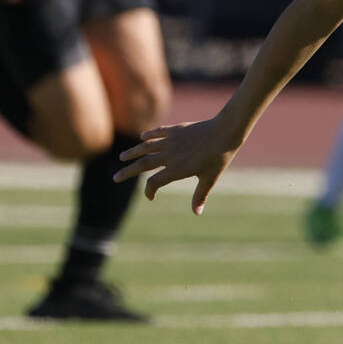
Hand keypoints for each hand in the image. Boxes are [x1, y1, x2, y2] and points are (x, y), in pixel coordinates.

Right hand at [115, 118, 239, 214]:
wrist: (225, 131)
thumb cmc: (219, 157)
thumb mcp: (210, 178)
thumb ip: (200, 195)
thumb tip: (196, 213)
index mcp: (176, 169)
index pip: (154, 183)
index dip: (149, 191)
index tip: (151, 196)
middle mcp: (169, 155)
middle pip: (143, 165)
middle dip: (128, 171)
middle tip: (115, 177)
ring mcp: (171, 141)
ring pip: (146, 147)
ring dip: (133, 152)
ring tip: (123, 157)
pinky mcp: (176, 130)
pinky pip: (158, 132)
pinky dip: (149, 135)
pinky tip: (143, 137)